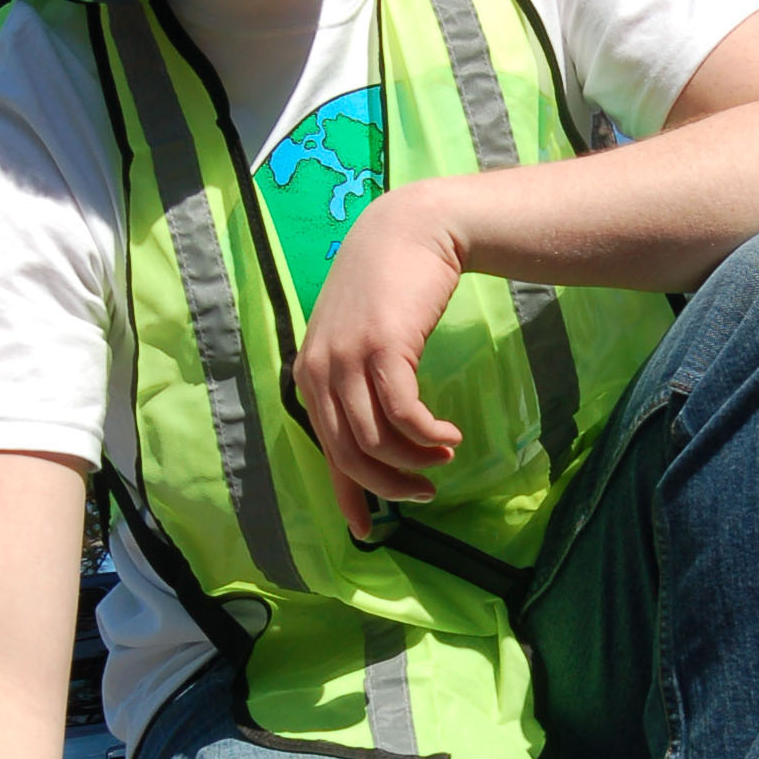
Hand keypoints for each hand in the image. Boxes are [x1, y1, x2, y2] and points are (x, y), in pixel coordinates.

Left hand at [293, 185, 464, 539]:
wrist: (413, 229)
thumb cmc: (390, 287)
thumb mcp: (362, 340)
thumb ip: (357, 384)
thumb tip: (375, 443)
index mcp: (309, 374)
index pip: (325, 449)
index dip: (347, 495)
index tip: (367, 529)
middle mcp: (319, 371)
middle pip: (350, 454)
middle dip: (390, 484)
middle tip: (425, 491)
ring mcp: (348, 359)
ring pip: (377, 441)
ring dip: (415, 459)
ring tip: (444, 455)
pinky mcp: (383, 348)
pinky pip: (403, 414)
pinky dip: (427, 433)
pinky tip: (449, 433)